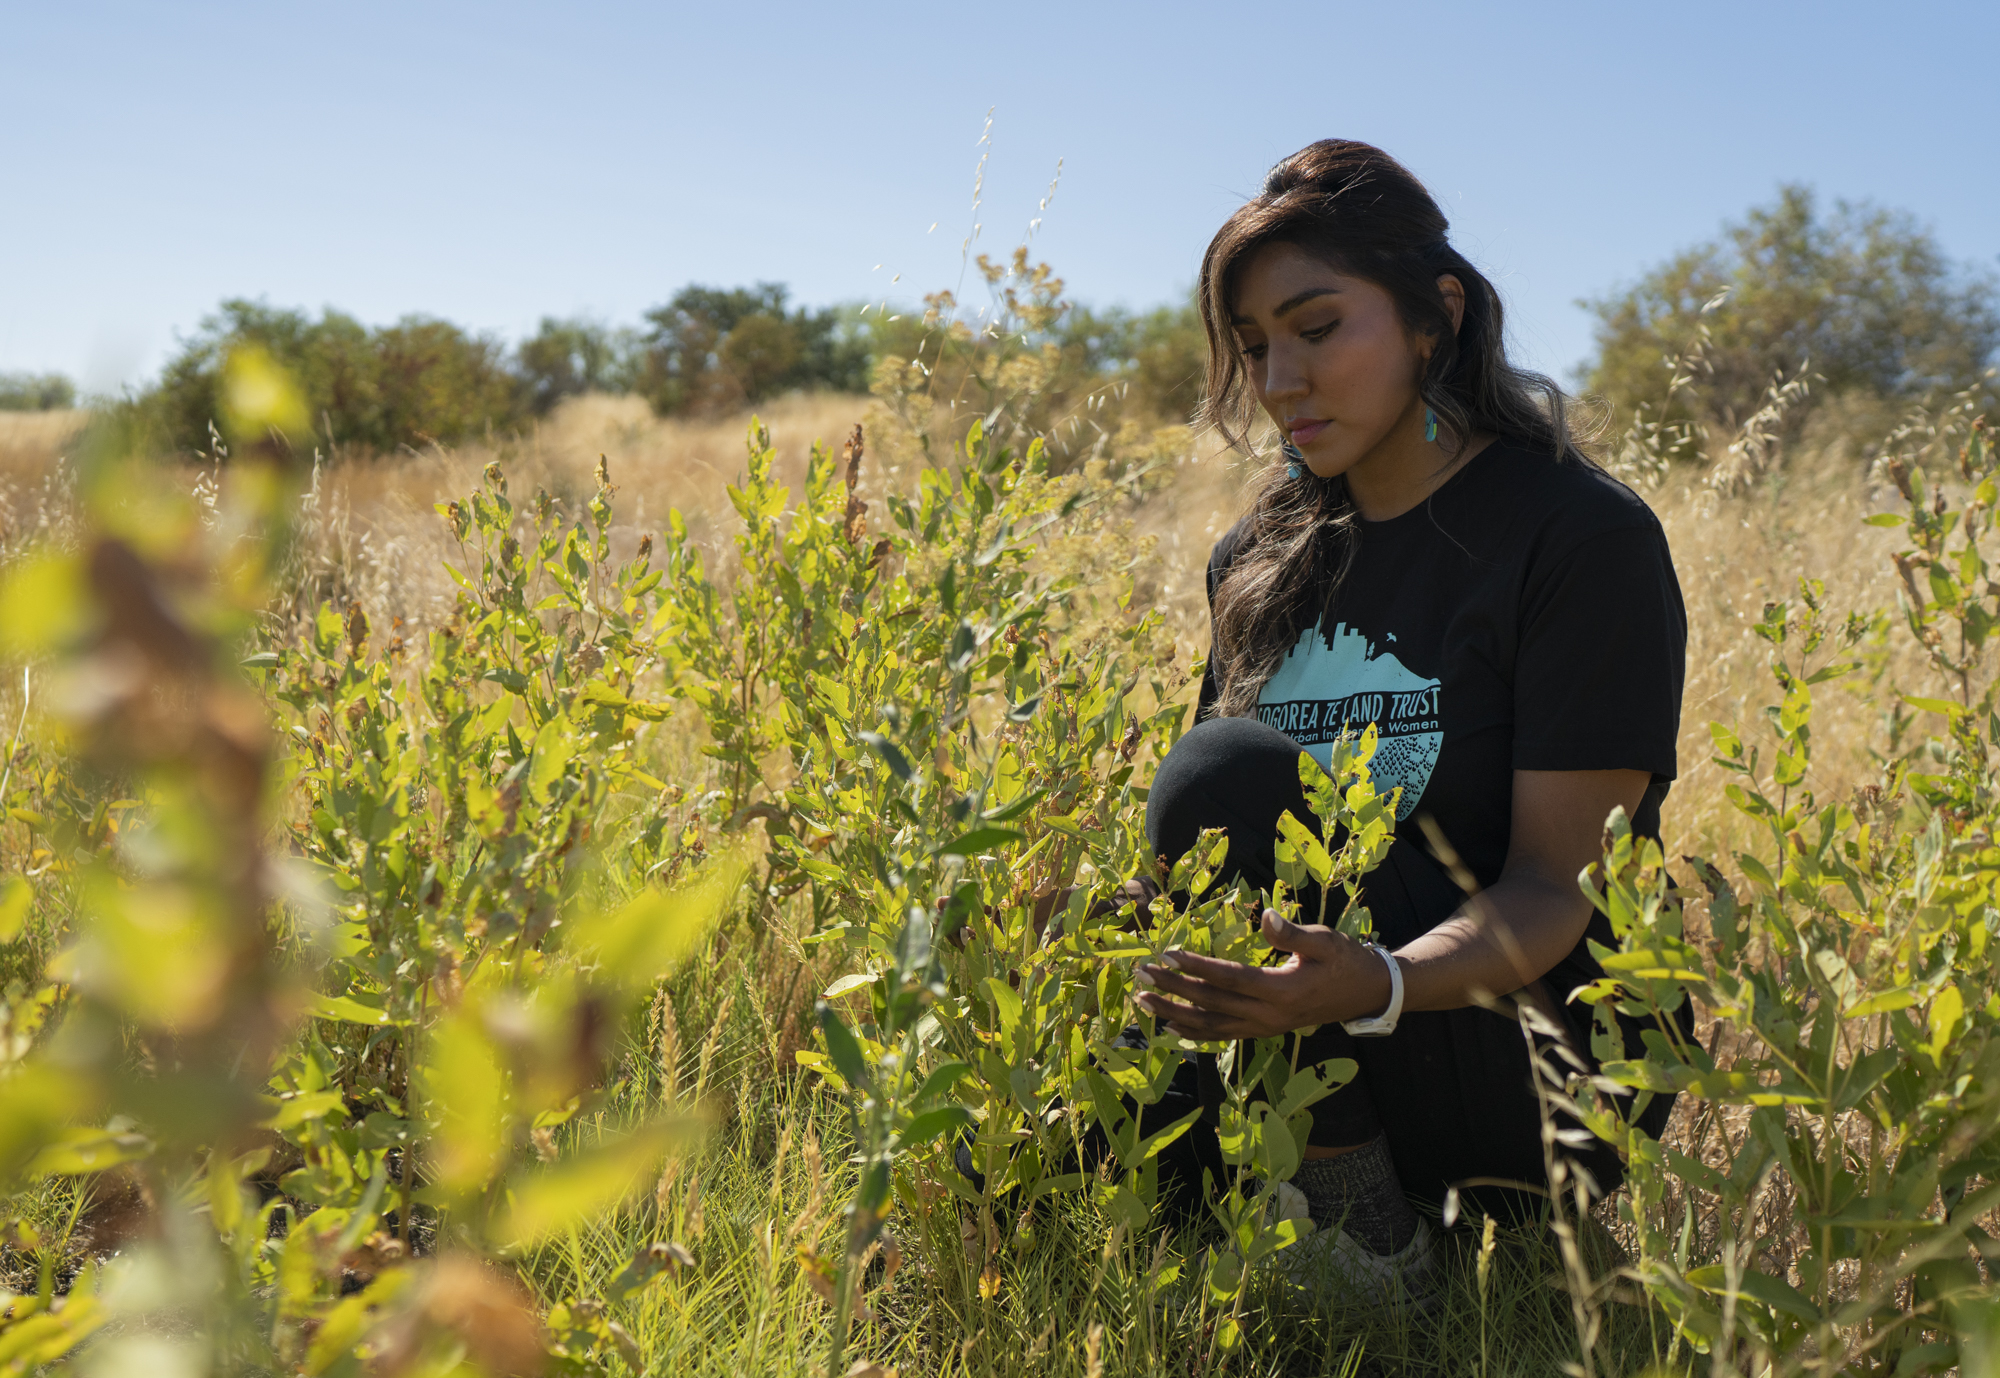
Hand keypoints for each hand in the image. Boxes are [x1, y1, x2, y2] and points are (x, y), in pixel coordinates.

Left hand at [1131, 909, 1394, 1039]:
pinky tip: (1170, 1026)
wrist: (1368, 994)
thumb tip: (1265, 916)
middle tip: (1141, 975)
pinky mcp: (1264, 1031)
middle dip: (1173, 989)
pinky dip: (1194, 1032)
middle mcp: (1269, 1015)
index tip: (1166, 956)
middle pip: (1212, 1004)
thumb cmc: (1346, 961)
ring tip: (1143, 1002)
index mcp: (1282, 991)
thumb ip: (1293, 933)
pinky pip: (1223, 1035)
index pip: (1229, 979)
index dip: (1197, 969)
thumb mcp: (1325, 941)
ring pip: (1211, 1026)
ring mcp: (1265, 1027)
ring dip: (1175, 1014)